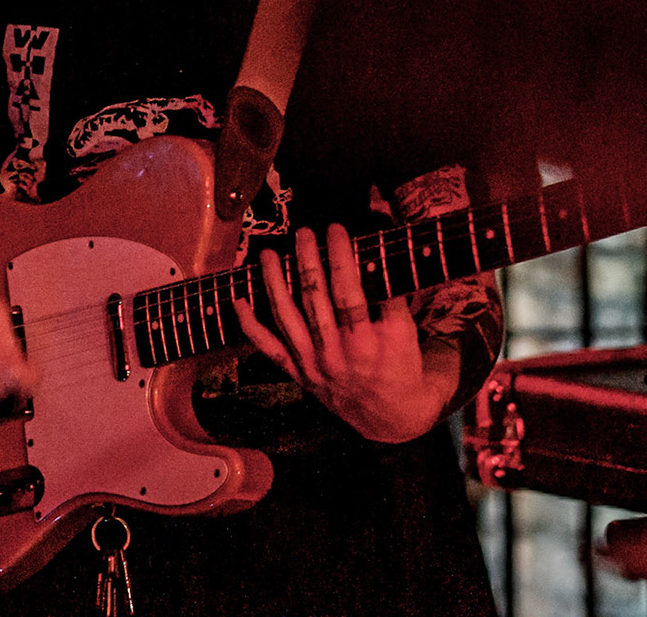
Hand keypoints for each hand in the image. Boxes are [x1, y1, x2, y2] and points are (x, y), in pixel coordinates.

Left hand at [230, 223, 459, 443]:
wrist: (390, 416)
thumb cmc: (402, 364)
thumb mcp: (407, 331)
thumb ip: (390, 295)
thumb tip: (376, 252)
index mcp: (369, 341)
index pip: (351, 291)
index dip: (341, 257)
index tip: (335, 229)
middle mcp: (338, 353)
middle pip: (316, 299)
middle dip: (307, 261)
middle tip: (303, 232)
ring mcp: (314, 364)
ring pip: (288, 317)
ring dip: (275, 282)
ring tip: (269, 253)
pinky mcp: (299, 374)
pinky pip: (269, 349)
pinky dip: (250, 326)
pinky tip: (238, 301)